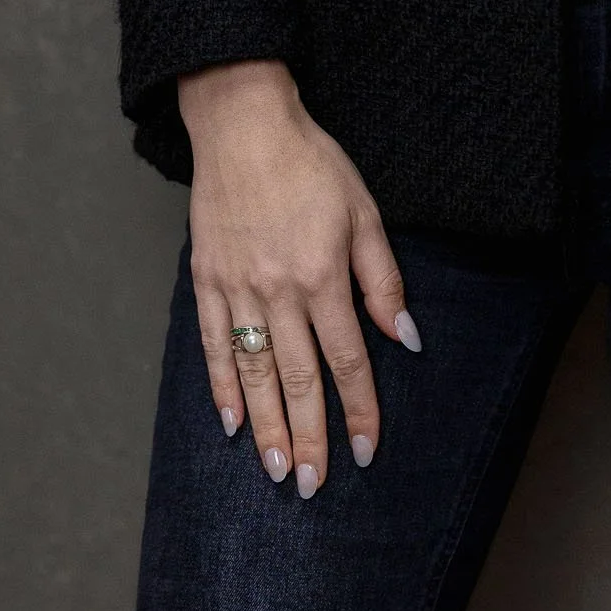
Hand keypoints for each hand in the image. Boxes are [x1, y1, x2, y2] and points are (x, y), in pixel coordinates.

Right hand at [178, 59, 419, 495]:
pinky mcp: (206, 280)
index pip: (348, 359)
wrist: (244, 126)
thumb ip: (382, 277)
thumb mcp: (363, 210)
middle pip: (298, 379)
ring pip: (254, 373)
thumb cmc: (311, 163)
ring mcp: (238, 288)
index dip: (360, 408)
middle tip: (314, 485)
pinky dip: (221, 386)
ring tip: (277, 469)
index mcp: (323, 275)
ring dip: (266, 427)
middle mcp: (280, 291)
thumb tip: (404, 335)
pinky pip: (213, 345)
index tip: (367, 450)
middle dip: (311, 436)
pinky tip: (231, 421)